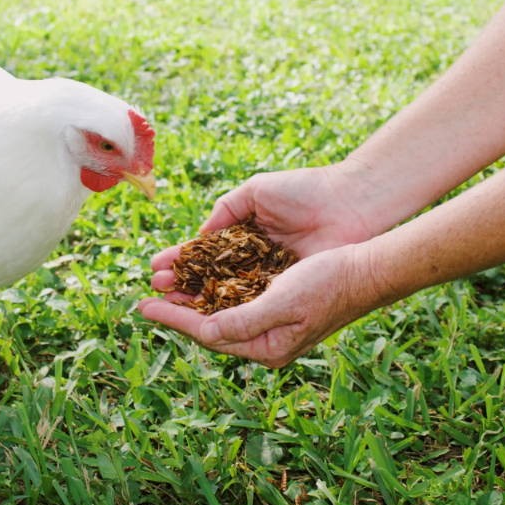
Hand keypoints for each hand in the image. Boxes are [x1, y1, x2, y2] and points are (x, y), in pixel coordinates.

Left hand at [137, 244, 381, 366]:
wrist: (367, 268)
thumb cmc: (329, 282)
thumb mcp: (284, 302)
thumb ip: (244, 320)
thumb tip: (206, 330)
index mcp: (267, 347)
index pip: (208, 334)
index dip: (174, 319)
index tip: (145, 307)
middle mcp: (266, 339)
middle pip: (210, 326)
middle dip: (178, 309)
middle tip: (147, 297)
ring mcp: (271, 322)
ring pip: (220, 311)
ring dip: (193, 297)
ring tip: (166, 285)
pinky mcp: (277, 302)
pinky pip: (235, 298)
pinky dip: (214, 288)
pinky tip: (200, 277)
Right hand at [148, 164, 379, 295]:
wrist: (350, 202)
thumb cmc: (306, 191)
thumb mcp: (256, 192)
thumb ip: (225, 211)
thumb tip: (198, 236)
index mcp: (245, 237)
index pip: (205, 255)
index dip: (180, 261)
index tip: (154, 267)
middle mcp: (255, 262)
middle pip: (211, 279)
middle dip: (181, 285)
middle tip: (154, 290)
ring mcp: (271, 279)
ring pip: (227, 296)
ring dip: (197, 301)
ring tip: (168, 303)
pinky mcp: (288, 291)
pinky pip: (253, 304)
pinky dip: (229, 309)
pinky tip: (205, 313)